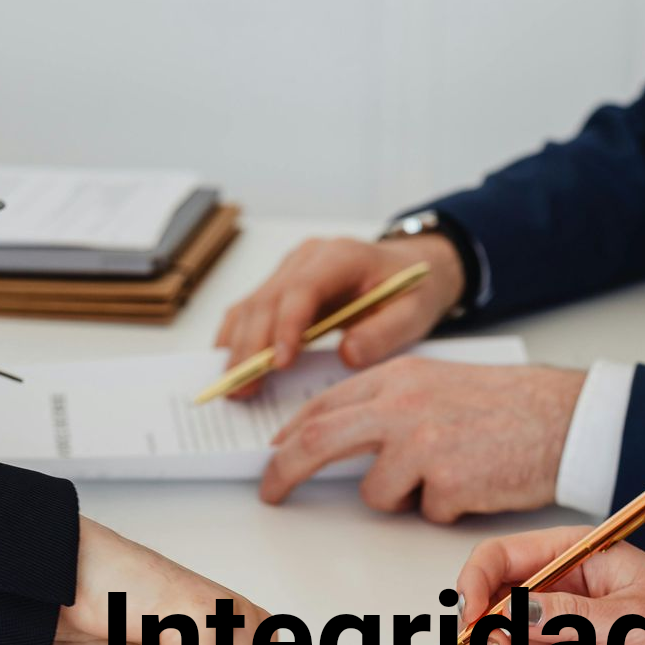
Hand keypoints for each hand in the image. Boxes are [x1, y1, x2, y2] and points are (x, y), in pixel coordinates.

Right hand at [216, 234, 464, 395]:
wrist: (410, 268)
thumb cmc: (412, 290)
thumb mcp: (414, 314)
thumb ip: (384, 333)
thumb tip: (347, 356)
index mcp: (342, 257)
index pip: (302, 289)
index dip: (286, 326)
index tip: (279, 364)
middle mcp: (308, 257)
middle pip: (267, 299)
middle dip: (252, 347)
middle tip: (244, 388)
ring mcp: (290, 269)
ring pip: (252, 305)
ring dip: (239, 347)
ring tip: (234, 387)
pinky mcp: (281, 285)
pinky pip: (250, 310)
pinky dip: (237, 337)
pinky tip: (230, 365)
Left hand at [260, 359, 583, 518]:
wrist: (565, 419)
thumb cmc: (509, 406)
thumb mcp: (438, 384)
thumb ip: (388, 403)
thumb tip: (340, 436)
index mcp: (398, 377)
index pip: (323, 405)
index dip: (290, 435)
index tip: (275, 453)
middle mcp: (402, 407)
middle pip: (318, 441)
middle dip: (284, 470)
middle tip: (271, 492)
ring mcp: (422, 445)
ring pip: (376, 493)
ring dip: (403, 498)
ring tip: (449, 475)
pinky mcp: (447, 483)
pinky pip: (424, 513)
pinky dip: (446, 508)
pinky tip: (476, 482)